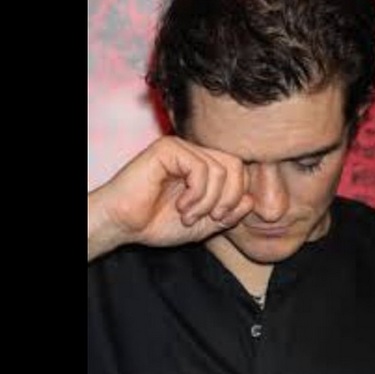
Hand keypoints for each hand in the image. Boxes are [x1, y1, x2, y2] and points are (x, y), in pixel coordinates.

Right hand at [88, 136, 253, 256]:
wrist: (124, 225)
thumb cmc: (158, 223)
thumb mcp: (204, 224)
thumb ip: (229, 214)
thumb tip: (250, 199)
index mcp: (205, 165)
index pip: (240, 170)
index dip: (237, 196)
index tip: (221, 219)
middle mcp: (195, 152)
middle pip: (236, 165)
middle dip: (228, 198)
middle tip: (212, 218)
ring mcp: (182, 148)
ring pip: (220, 169)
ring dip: (208, 201)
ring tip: (189, 215)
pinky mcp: (168, 149)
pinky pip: (201, 168)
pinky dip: (196, 194)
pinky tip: (180, 206)